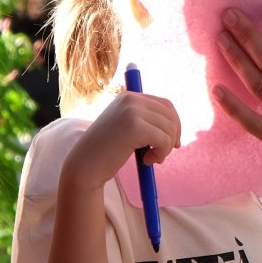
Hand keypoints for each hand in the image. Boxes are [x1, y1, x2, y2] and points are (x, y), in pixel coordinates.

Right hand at [64, 90, 181, 193]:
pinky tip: (146, 161)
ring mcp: (131, 111)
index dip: (174, 124)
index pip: (165, 104)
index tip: (173, 143)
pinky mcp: (134, 126)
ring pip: (169, 129)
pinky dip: (160, 154)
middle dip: (173, 136)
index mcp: (128, 97)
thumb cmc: (106, 152)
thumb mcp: (126, 128)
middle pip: (170, 114)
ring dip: (165, 148)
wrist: (84, 165)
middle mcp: (130, 99)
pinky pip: (164, 140)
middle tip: (161, 154)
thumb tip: (176, 125)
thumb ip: (145, 121)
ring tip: (150, 159)